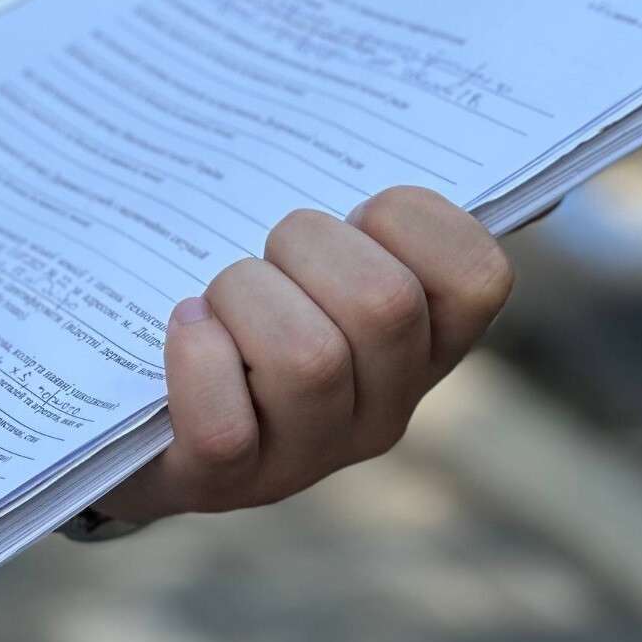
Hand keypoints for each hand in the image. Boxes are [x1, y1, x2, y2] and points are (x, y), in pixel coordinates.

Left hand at [97, 188, 511, 523]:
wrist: (146, 418)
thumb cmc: (246, 310)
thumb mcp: (316, 261)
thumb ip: (377, 220)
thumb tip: (494, 158)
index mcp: (424, 347)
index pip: (480, 278)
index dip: (416, 220)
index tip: (359, 214)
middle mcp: (382, 410)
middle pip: (385, 305)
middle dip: (307, 245)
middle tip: (269, 254)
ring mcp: (307, 456)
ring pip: (308, 358)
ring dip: (244, 296)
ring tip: (216, 301)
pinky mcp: (225, 482)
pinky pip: (225, 423)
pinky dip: (196, 357)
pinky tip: (186, 329)